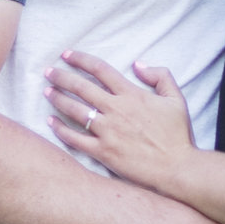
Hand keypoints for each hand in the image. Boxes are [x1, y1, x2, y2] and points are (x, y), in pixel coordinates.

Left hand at [46, 50, 195, 191]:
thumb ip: (160, 76)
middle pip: (81, 87)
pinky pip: (76, 138)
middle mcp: (116, 110)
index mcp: (132, 94)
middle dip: (62, 76)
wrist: (177, 168)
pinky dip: (61, 129)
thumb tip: (138, 64)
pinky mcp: (103, 152)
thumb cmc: (178, 135)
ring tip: (47, 92)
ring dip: (58, 99)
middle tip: (48, 72)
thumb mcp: (176, 99)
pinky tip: (50, 122)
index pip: (100, 69)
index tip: (66, 55)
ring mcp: (107, 131)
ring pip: (75, 110)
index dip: (81, 59)